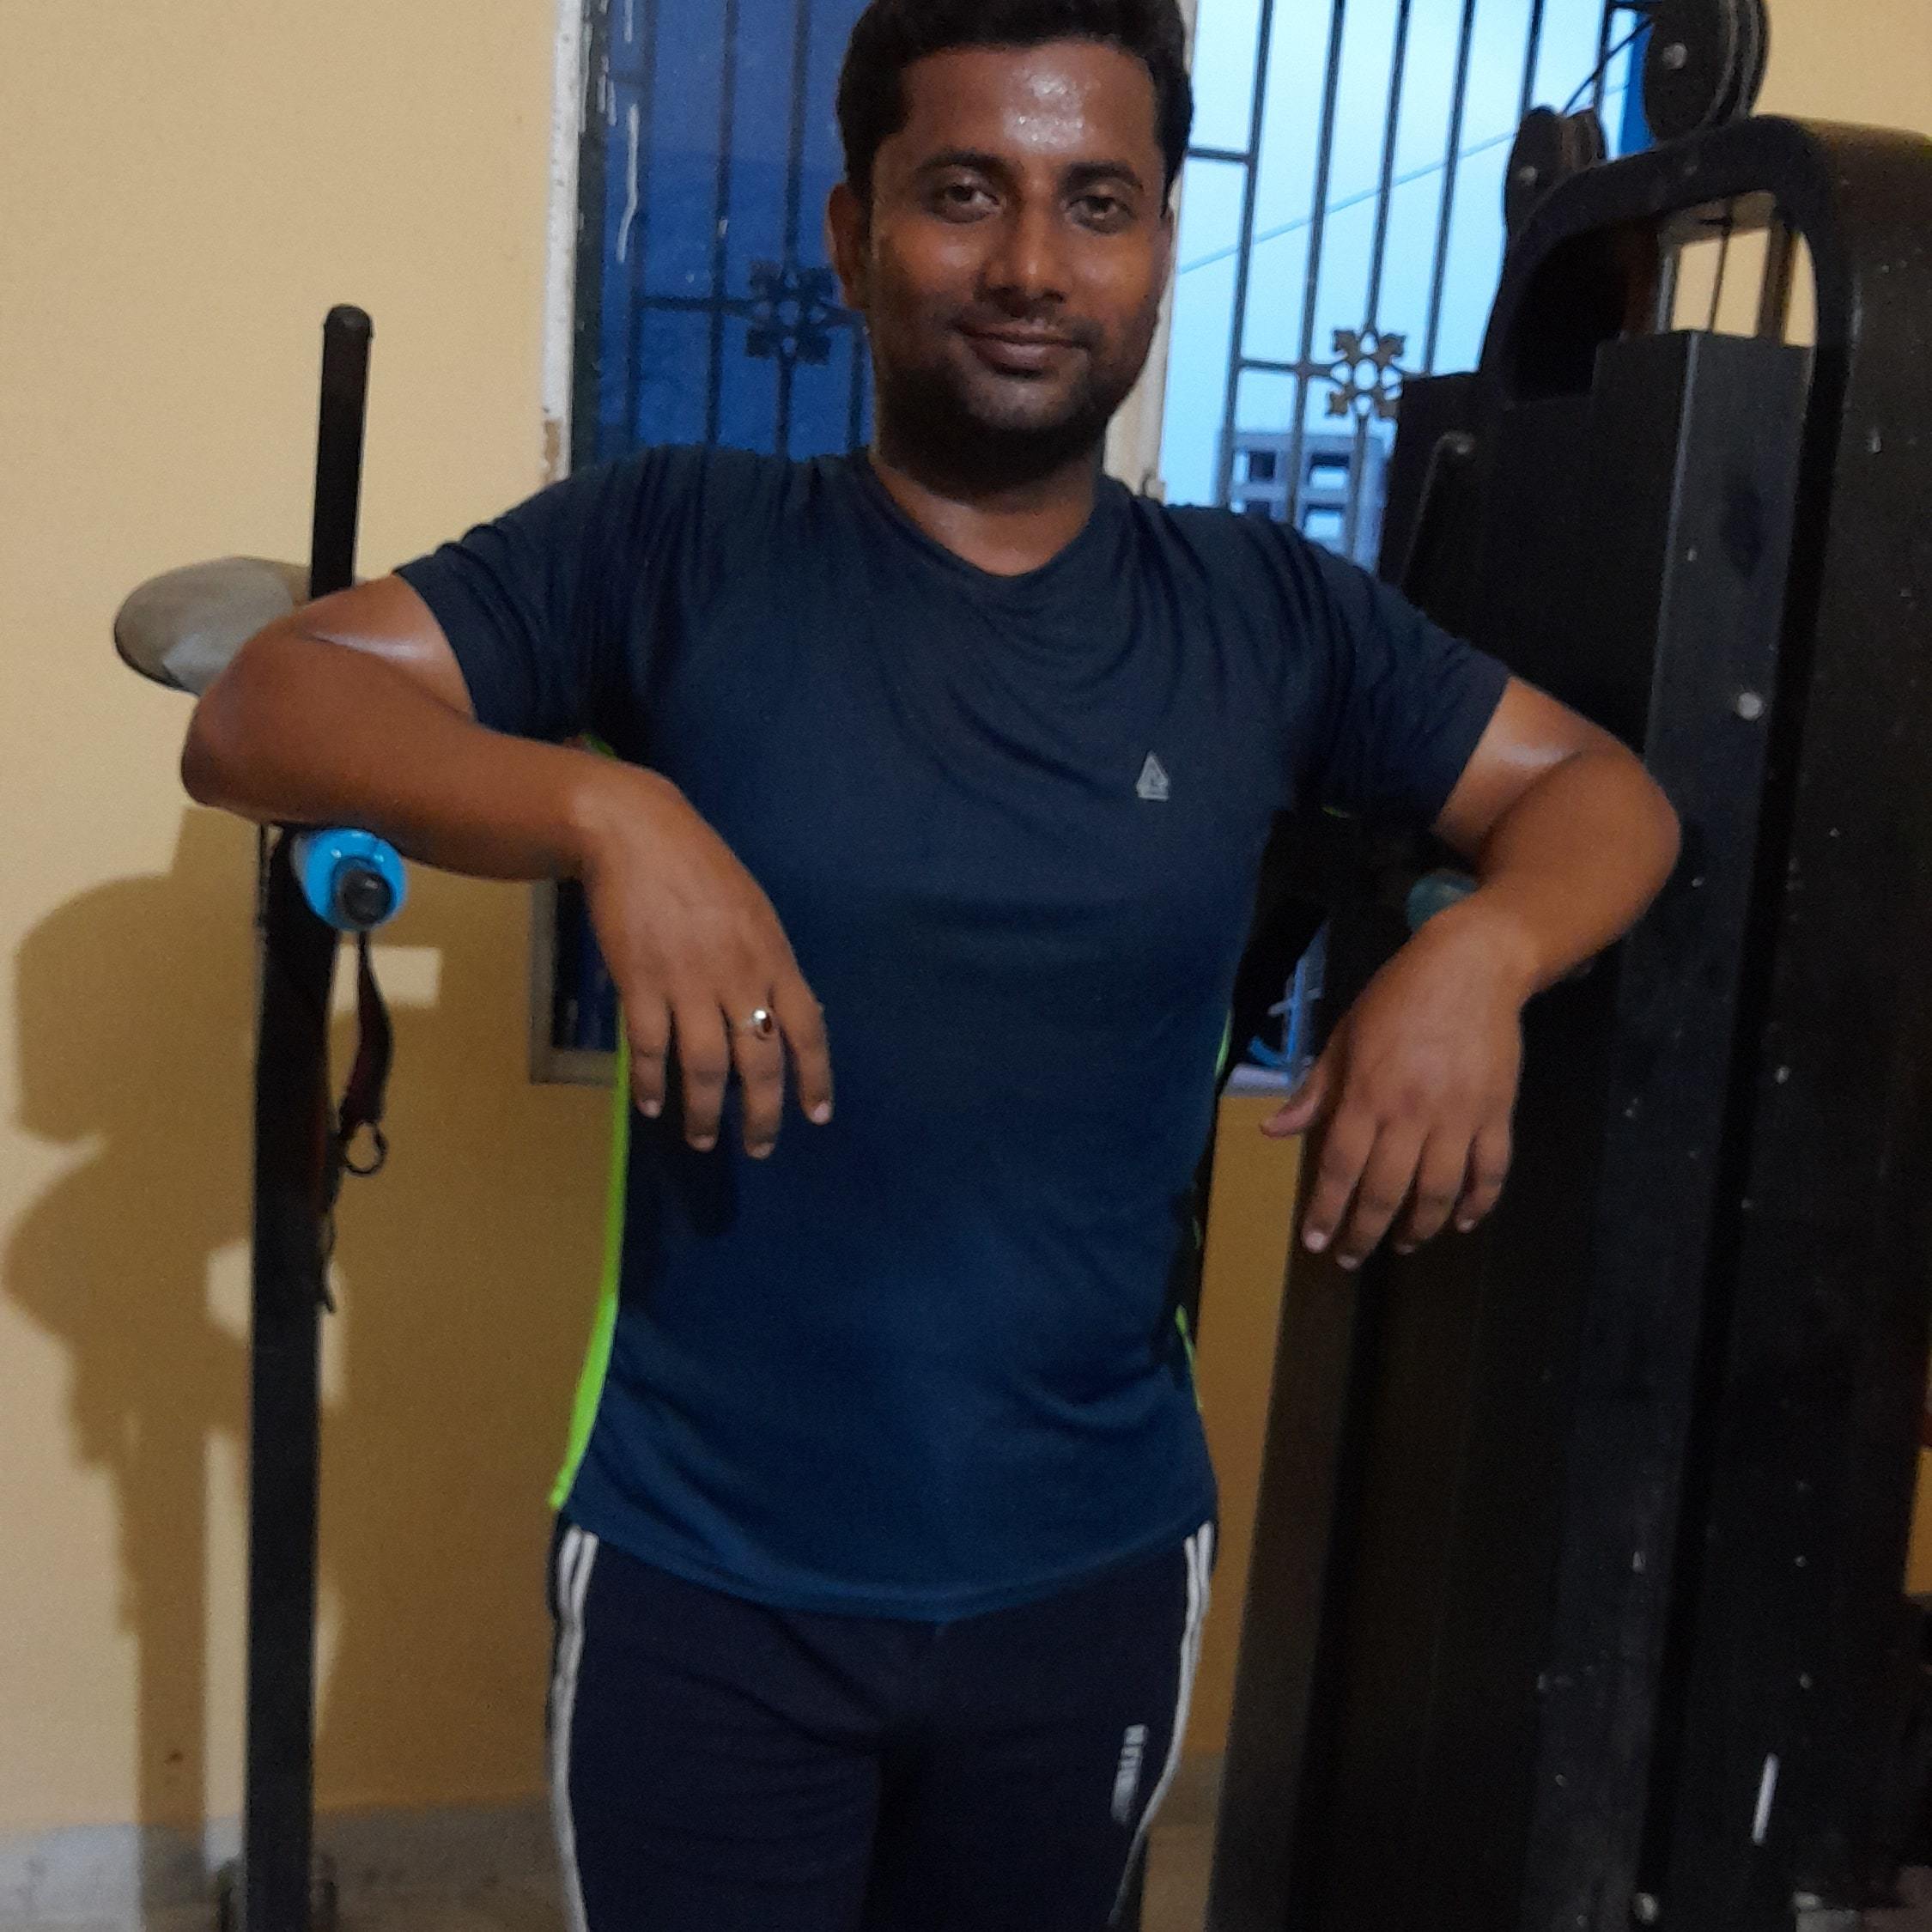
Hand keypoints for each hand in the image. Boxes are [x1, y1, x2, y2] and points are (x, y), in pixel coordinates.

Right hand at [572, 764, 831, 1156]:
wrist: (637, 834)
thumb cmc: (701, 869)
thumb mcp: (755, 913)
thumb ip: (771, 965)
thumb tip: (790, 1016)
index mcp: (774, 956)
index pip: (808, 1029)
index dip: (814, 1077)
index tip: (817, 1116)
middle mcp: (739, 976)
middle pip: (760, 1061)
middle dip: (763, 1113)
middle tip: (759, 1148)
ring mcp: (688, 983)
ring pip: (706, 1067)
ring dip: (706, 1112)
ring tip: (703, 1140)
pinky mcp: (641, 983)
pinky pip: (649, 1049)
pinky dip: (651, 1083)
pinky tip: (651, 1105)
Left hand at [1261, 904, 1528, 1268]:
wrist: (1471, 967)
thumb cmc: (1396, 999)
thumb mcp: (1344, 1037)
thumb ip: (1316, 1091)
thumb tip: (1274, 1131)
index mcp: (1366, 1094)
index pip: (1340, 1167)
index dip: (1327, 1211)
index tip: (1317, 1242)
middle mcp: (1411, 1113)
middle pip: (1385, 1190)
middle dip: (1365, 1232)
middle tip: (1352, 1256)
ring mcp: (1459, 1117)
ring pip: (1439, 1191)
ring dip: (1419, 1227)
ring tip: (1403, 1243)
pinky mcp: (1497, 1113)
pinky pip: (1491, 1171)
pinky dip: (1478, 1203)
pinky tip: (1461, 1222)